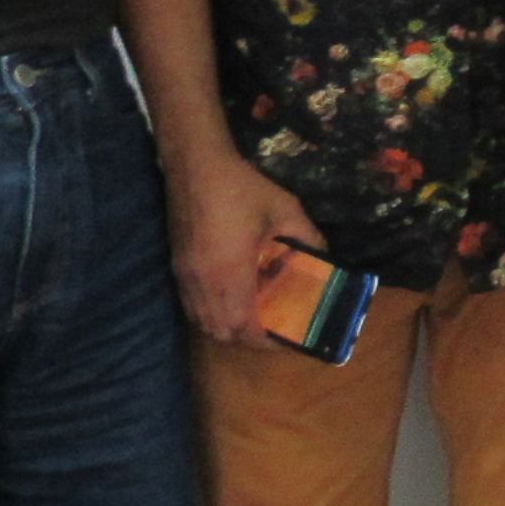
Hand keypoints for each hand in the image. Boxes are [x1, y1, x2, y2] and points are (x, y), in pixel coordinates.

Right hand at [170, 148, 318, 347]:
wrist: (196, 165)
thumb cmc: (242, 187)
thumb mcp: (285, 209)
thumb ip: (307, 238)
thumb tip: (325, 259)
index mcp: (231, 272)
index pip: (244, 326)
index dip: (264, 340)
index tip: (285, 336)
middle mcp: (204, 282)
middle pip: (221, 331)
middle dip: (247, 338)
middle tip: (271, 328)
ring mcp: (187, 276)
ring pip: (204, 321)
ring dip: (228, 327)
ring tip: (252, 316)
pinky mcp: (178, 267)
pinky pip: (192, 306)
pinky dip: (211, 313)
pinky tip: (230, 298)